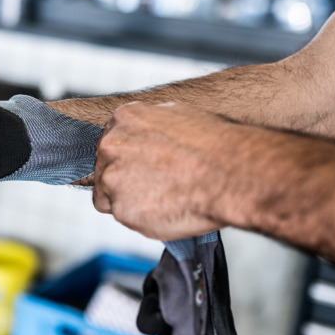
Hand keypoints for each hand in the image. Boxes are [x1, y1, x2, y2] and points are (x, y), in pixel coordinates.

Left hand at [93, 102, 227, 239]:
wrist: (231, 173)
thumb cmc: (214, 145)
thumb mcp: (178, 116)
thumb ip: (150, 127)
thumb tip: (146, 137)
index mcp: (123, 119)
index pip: (110, 143)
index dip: (127, 159)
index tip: (143, 167)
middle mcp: (110, 145)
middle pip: (104, 169)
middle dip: (125, 179)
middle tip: (155, 186)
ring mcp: (113, 178)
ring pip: (108, 196)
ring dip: (130, 200)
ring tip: (164, 198)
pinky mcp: (122, 209)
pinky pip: (124, 217)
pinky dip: (141, 218)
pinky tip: (166, 209)